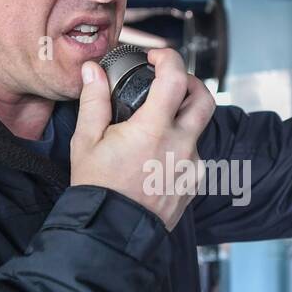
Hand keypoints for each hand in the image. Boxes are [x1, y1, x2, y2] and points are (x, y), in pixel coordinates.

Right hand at [71, 47, 215, 230]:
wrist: (111, 234)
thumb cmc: (97, 189)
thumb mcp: (86, 141)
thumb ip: (94, 101)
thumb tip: (93, 71)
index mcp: (153, 130)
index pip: (176, 78)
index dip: (168, 58)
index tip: (155, 57)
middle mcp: (181, 146)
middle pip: (205, 98)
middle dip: (190, 82)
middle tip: (170, 82)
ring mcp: (192, 167)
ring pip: (198, 130)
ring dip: (181, 120)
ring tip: (153, 128)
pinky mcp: (195, 184)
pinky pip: (194, 155)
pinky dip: (179, 148)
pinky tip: (156, 158)